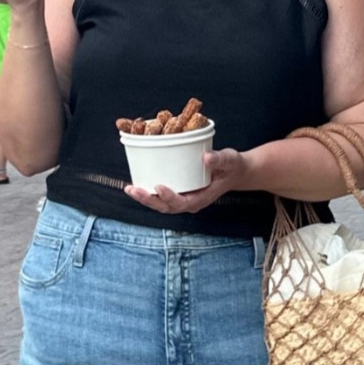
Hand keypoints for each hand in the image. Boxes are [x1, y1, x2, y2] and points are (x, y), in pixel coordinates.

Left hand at [125, 148, 246, 214]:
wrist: (234, 172)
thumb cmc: (231, 166)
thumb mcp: (229, 160)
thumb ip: (219, 159)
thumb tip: (206, 158)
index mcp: (202, 198)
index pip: (182, 202)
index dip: (169, 197)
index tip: (158, 186)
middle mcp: (190, 202)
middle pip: (166, 207)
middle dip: (148, 200)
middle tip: (133, 190)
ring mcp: (183, 199)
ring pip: (161, 204)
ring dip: (144, 198)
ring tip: (129, 189)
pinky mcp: (179, 192)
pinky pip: (161, 197)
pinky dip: (148, 192)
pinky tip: (136, 184)